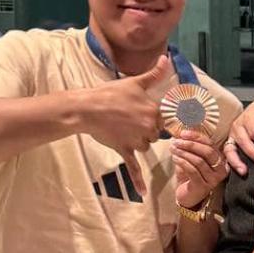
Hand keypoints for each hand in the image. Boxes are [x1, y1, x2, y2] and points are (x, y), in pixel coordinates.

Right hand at [81, 54, 171, 195]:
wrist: (85, 108)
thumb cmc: (110, 93)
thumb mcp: (134, 82)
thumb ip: (154, 74)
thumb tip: (167, 59)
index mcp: (154, 111)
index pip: (166, 119)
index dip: (161, 118)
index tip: (157, 117)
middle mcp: (148, 126)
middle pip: (156, 134)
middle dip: (146, 129)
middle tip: (130, 119)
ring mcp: (136, 139)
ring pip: (146, 145)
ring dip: (138, 141)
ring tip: (121, 128)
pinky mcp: (124, 149)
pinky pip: (134, 167)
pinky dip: (138, 181)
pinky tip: (144, 194)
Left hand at [173, 130, 228, 208]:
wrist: (188, 196)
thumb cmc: (190, 176)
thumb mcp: (193, 159)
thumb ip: (191, 148)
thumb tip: (181, 133)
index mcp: (220, 160)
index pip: (211, 144)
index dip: (197, 137)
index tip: (183, 133)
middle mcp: (220, 170)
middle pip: (208, 152)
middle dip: (190, 144)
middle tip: (177, 141)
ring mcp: (213, 179)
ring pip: (199, 161)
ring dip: (184, 153)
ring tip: (173, 149)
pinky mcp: (203, 186)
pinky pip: (192, 171)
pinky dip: (182, 162)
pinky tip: (174, 158)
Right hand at [225, 99, 253, 175]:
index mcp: (249, 116)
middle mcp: (238, 126)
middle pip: (244, 141)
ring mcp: (232, 135)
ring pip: (231, 149)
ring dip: (237, 161)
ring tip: (244, 171)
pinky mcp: (231, 143)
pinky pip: (228, 154)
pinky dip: (230, 163)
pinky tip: (238, 171)